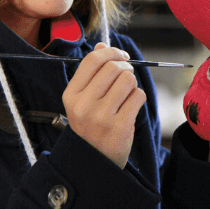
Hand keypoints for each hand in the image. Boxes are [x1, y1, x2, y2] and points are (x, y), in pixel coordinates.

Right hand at [61, 43, 145, 167]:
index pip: (92, 60)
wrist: (93, 162)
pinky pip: (137, 96)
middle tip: (127, 73)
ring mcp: (102, 117)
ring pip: (127, 80)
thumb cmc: (89, 125)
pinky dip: (138, 96)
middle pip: (112, 68)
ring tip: (128, 92)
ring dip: (132, 82)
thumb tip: (102, 45)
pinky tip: (132, 105)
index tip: (121, 56)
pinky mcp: (120, 127)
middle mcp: (84, 105)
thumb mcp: (82, 99)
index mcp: (71, 94)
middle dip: (125, 66)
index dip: (110, 52)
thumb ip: (91, 72)